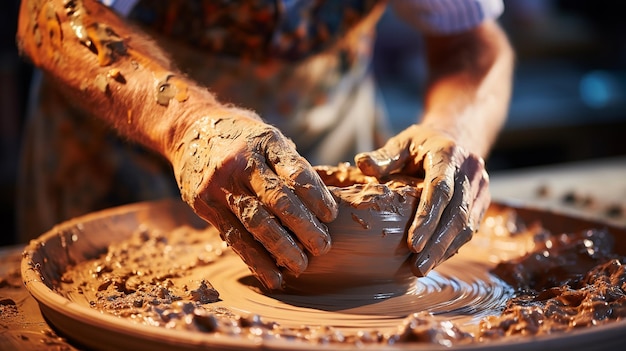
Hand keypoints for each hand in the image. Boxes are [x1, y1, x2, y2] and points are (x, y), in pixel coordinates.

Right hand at [171, 111, 337, 289]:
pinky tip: (274, 277)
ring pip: (256, 222)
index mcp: (266, 141)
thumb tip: (323, 202)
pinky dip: (256, 260)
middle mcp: (241, 162)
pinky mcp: (204, 204)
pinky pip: (234, 237)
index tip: (331, 216)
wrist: (188, 128)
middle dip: (304, 227)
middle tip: (323, 246)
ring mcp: (220, 184)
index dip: (317, 197)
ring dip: (282, 248)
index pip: (296, 172)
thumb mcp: (268, 138)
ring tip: (301, 265)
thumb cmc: (242, 138)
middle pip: (278, 200)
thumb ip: (290, 166)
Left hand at [354, 124, 489, 275]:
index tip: (412, 244)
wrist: (455, 139)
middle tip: (417, 267)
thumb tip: (362, 164)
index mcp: (448, 154)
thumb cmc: (421, 145)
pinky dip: (452, 247)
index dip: (427, 218)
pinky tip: (435, 261)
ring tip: (423, 269)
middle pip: (457, 213)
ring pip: (467, 225)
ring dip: (445, 250)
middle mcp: (470, 170)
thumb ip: (384, 156)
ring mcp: (480, 187)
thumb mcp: (401, 143)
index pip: (440, 190)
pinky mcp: (483, 202)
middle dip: (437, 244)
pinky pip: (471, 229)